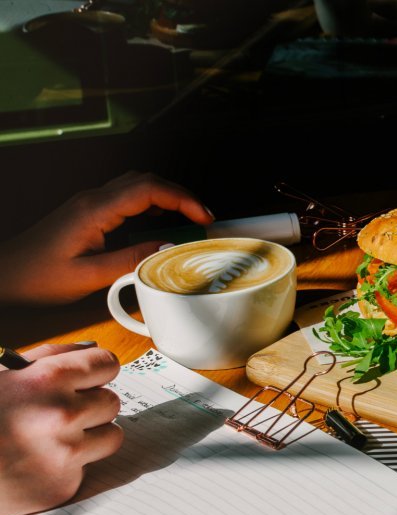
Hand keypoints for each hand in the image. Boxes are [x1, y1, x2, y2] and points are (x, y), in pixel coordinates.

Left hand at [0, 172, 212, 304]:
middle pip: (147, 181)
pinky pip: (127, 197)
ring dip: (167, 197)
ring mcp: (90, 203)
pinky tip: (159, 222)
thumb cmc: (38, 277)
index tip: (203, 217)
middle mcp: (93, 199)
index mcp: (95, 210)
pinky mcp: (88, 212)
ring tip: (187, 219)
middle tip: (203, 218)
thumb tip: (168, 248)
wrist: (5, 275)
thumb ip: (131, 260)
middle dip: (181, 196)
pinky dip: (151, 204)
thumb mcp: (88, 276)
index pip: (149, 189)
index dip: (182, 199)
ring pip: (138, 185)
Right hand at [0, 343, 122, 514]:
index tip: (87, 379)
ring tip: (53, 438)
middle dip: (90, 405)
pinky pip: (88, 468)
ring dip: (90, 436)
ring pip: (111, 436)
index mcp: (48, 380)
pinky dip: (70, 466)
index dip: (95, 372)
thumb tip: (93, 350)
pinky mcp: (62, 486)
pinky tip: (39, 462)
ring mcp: (64, 454)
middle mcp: (62, 415)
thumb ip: (52, 357)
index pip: (108, 365)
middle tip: (59, 413)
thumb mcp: (3, 374)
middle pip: (112, 401)